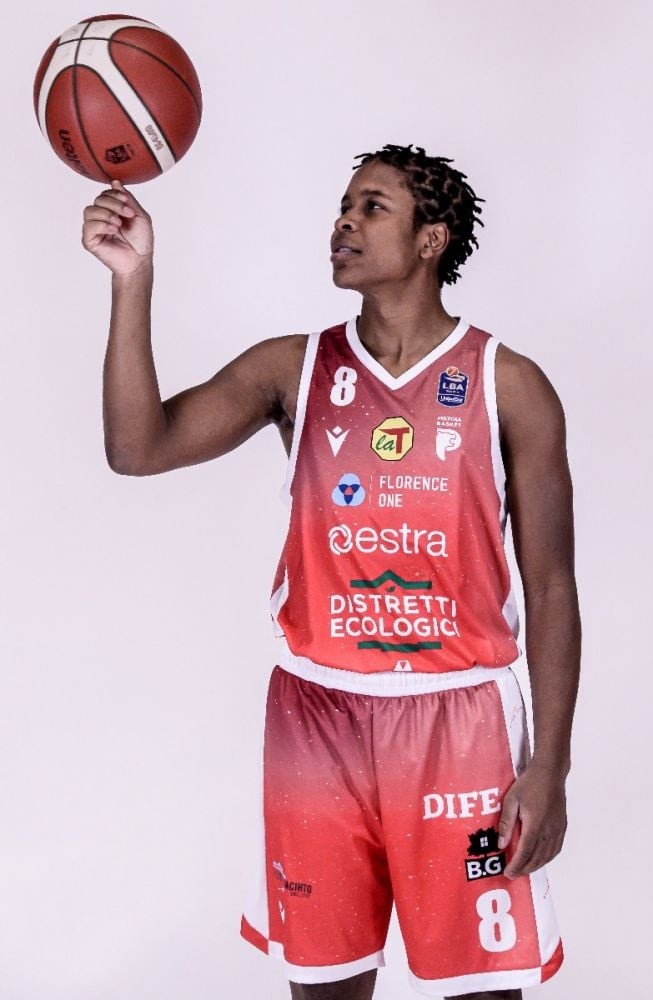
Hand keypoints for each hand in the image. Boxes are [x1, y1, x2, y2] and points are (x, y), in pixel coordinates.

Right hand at [82, 178, 153, 275]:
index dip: (114, 194)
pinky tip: (113, 230)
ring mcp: (94, 229)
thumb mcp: (139, 215)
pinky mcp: (89, 240)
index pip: (104, 194)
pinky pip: (88, 226)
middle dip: (113, 204)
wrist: (140, 261)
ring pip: (89, 210)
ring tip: (118, 224)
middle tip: (127, 214)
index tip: (126, 201)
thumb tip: (115, 182)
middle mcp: (101, 218)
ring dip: (106, 214)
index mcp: (112, 211)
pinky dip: (101, 225)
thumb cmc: (141, 241)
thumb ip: (128, 199)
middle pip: (97, 200)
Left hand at [498, 761, 567, 878]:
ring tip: (524, 868)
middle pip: (537, 858)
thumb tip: (501, 844)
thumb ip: (506, 823)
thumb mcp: (511, 800)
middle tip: (513, 874)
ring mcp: (557, 830)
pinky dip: (547, 858)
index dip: (516, 866)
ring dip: (535, 866)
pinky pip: (556, 849)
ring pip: (547, 856)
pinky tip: (540, 858)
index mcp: (535, 825)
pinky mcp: (562, 827)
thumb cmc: (529, 784)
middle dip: (524, 869)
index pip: (525, 853)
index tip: (508, 873)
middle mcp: (548, 831)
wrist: (550, 774)